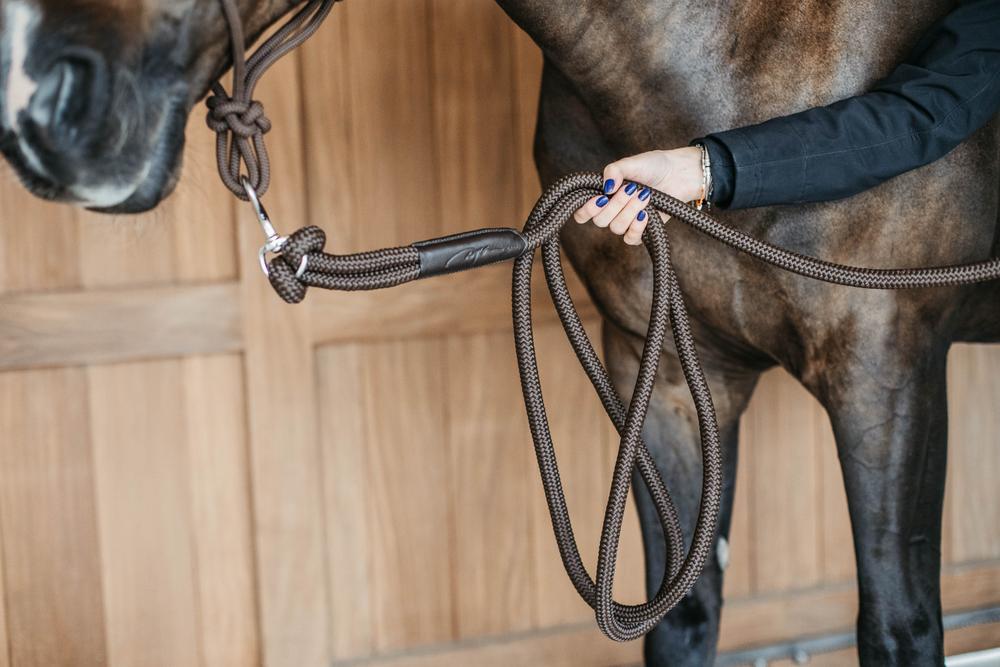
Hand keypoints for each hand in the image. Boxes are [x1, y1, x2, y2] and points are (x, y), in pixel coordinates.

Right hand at [573, 146, 703, 244]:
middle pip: (600, 220)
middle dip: (616, 205)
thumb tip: (606, 189)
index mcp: (603, 194)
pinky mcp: (641, 229)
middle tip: (631, 189)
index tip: (600, 198)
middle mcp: (612, 209)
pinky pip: (630, 238)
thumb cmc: (654, 165)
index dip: (585, 211)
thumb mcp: (631, 163)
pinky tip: (645, 215)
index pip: (582, 213)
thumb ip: (614, 171)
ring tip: (645, 195)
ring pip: (616, 228)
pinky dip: (636, 228)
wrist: (679, 173)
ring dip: (630, 211)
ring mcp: (626, 220)